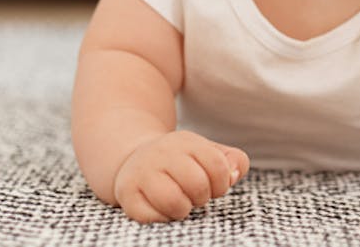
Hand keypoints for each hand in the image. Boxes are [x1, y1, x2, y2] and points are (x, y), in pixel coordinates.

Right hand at [112, 130, 249, 221]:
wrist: (134, 158)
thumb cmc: (182, 161)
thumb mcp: (208, 152)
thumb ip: (233, 160)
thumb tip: (233, 176)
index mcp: (187, 141)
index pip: (218, 165)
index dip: (221, 183)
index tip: (214, 187)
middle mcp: (163, 153)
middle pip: (197, 184)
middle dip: (202, 197)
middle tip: (195, 196)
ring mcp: (142, 172)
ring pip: (173, 201)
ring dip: (183, 210)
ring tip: (180, 203)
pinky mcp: (126, 192)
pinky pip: (150, 217)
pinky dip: (162, 218)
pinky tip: (162, 209)